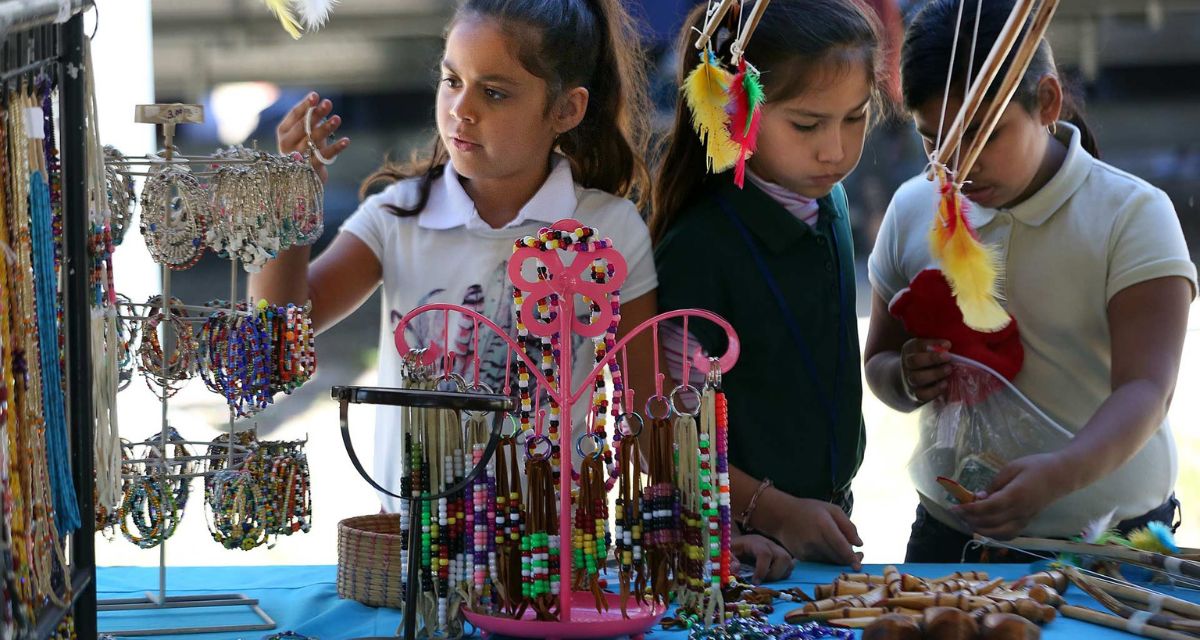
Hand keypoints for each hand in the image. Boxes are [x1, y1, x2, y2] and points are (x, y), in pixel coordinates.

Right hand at [277, 92, 350, 183]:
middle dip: (316, 114)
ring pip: (313, 140)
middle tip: (328, 103)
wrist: (300, 180)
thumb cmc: (304, 150)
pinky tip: (346, 140)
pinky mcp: (310, 169)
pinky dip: (336, 148)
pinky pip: (324, 156)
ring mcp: (297, 157)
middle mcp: (287, 144)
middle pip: (303, 126)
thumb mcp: (303, 134)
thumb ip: (309, 120)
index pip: (294, 115)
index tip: (316, 95)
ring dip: (326, 128)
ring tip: (337, 119)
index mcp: (283, 132)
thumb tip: (321, 102)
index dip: (305, 105)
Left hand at [732, 534, 793, 583]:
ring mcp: (778, 550)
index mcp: (756, 542)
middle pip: (784, 557)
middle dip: (775, 574)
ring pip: (789, 562)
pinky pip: (790, 566)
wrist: (740, 541)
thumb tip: (736, 568)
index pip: (765, 554)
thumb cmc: (734, 548)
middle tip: (763, 581)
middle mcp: (770, 544)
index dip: (762, 570)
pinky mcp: (782, 556)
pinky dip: (783, 574)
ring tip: (767, 579)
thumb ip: (729, 559)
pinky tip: (771, 577)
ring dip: (781, 575)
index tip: (755, 582)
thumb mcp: (727, 552)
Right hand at [773, 497, 863, 569]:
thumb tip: (859, 544)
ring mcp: (806, 550)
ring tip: (843, 549)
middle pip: (837, 557)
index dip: (851, 558)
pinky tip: (828, 549)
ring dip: (839, 559)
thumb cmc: (810, 510)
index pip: (841, 546)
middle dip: (849, 559)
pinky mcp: (801, 557)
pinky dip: (828, 558)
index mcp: (823, 525)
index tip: (859, 566)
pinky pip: (820, 562)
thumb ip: (848, 526)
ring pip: (829, 561)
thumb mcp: (832, 510)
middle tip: (859, 555)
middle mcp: (814, 539)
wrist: (782, 515)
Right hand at [900, 338, 951, 402]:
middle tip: (948, 357)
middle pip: (915, 361)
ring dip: (935, 373)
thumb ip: (937, 347)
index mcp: (910, 350)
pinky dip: (935, 390)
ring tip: (949, 370)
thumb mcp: (928, 350)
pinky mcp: (916, 395)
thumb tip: (947, 345)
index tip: (948, 345)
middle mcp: (907, 365)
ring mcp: (910, 381)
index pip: (917, 345)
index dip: (932, 344)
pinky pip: (922, 394)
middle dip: (932, 358)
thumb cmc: (927, 362)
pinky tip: (945, 384)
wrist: (912, 382)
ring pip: (917, 378)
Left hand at [953, 452, 1068, 538]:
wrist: (1062, 475)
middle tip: (957, 513)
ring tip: (967, 521)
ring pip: (999, 534)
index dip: (968, 510)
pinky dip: (994, 535)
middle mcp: (1020, 512)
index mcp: (1015, 496)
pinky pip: (1009, 534)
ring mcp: (1025, 519)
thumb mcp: (1011, 468)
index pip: (987, 508)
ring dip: (980, 530)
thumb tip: (978, 498)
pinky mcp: (1028, 522)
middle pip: (990, 523)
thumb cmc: (1036, 466)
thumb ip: (994, 485)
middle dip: (970, 520)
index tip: (953, 508)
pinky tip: (984, 528)